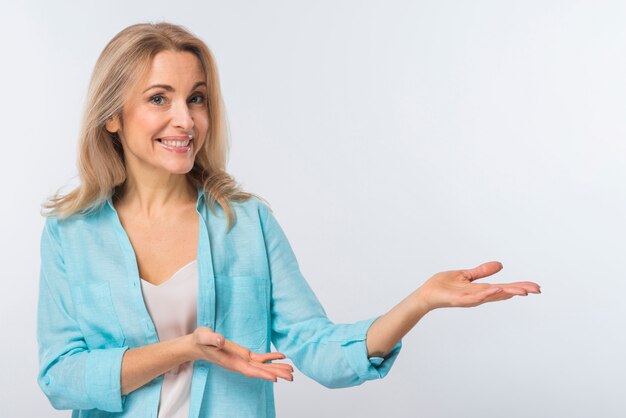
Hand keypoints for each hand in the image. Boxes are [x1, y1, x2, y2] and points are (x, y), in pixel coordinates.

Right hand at [188, 327, 293, 381]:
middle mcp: (238, 363)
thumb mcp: (204, 336)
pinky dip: (270, 357)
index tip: (275, 378)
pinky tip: (280, 357)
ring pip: (262, 366)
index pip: (249, 370)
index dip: (262, 373)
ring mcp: (241, 360)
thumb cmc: (200, 340)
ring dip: (276, 368)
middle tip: (292, 376)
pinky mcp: (242, 354)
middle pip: (260, 370)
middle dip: (276, 373)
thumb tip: (221, 340)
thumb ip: (212, 338)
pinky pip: (259, 358)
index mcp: (231, 361)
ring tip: (291, 370)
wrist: (196, 345)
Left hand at [416, 261, 540, 310]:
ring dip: (507, 292)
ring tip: (522, 290)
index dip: (519, 287)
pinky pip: (476, 296)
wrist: (426, 294)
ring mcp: (471, 298)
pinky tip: (498, 289)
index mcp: (481, 289)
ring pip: (492, 295)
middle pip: (503, 292)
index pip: (504, 287)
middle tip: (537, 290)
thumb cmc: (444, 286)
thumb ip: (482, 271)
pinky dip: (487, 293)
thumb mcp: (466, 275)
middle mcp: (479, 295)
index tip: (535, 287)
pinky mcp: (460, 299)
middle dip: (519, 290)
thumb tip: (500, 265)